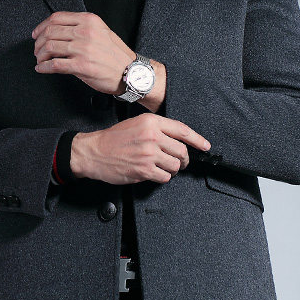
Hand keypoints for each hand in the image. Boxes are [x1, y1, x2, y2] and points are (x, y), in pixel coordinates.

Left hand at [32, 11, 134, 94]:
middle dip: (39, 42)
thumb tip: (58, 31)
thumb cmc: (116, 55)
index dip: (42, 26)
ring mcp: (83, 49)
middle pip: (50, 32)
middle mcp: (85, 32)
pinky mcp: (81, 66)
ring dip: (40, 55)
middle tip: (37, 49)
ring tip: (40, 59)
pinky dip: (44, 67)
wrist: (130, 72)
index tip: (37, 33)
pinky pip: (55, 65)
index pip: (56, 18)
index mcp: (89, 21)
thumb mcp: (102, 31)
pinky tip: (42, 68)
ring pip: (50, 47)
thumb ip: (82, 27)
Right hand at [70, 113, 211, 184]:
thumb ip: (157, 128)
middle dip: (182, 159)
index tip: (205, 146)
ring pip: (175, 166)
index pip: (182, 130)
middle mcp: (152, 137)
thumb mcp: (136, 124)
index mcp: (151, 122)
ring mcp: (149, 154)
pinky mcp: (144, 170)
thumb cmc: (113, 139)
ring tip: (162, 167)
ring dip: (172, 169)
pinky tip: (153, 172)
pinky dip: (162, 177)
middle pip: (182, 151)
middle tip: (178, 162)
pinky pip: (164, 177)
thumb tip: (178, 140)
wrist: (94, 152)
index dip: (197, 139)